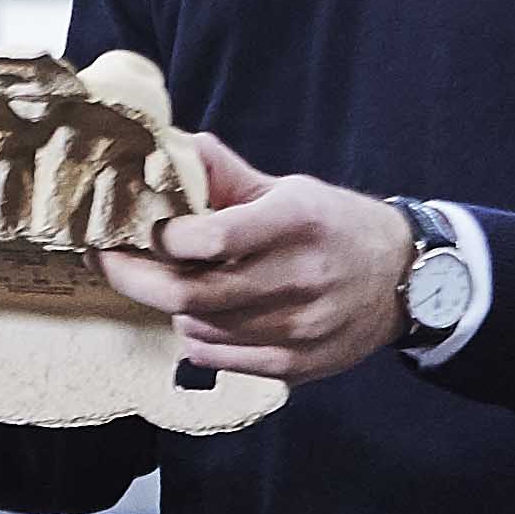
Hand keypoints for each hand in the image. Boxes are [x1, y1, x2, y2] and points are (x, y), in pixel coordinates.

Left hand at [95, 134, 407, 382]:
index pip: (207, 239)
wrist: (406, 278)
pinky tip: (202, 314)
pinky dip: (194, 337)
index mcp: (296, 223)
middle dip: (134, 278)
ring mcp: (301, 328)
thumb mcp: (288, 190)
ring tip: (172, 282)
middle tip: (109, 260)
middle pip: (190, 295)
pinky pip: (216, 359)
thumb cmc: (334, 226)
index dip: (159, 238)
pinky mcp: (298, 365)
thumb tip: (168, 148)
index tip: (137, 228)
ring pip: (197, 328)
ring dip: (170, 306)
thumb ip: (225, 175)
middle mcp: (302, 278)